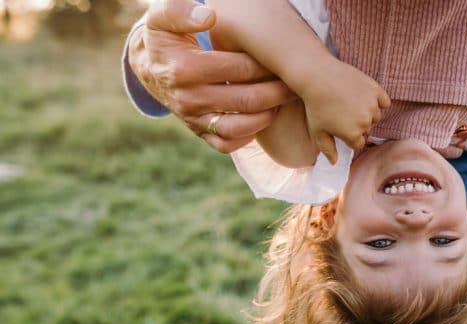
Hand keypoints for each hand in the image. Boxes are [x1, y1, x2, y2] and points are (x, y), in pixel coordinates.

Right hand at [128, 0, 295, 152]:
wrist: (148, 65)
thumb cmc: (165, 35)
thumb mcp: (163, 16)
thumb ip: (181, 10)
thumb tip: (208, 16)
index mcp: (184, 69)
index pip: (239, 68)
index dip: (265, 63)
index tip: (282, 58)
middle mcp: (188, 99)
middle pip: (246, 100)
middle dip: (276, 91)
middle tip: (294, 82)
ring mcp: (193, 119)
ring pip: (239, 127)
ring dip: (268, 116)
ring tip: (283, 101)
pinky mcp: (197, 132)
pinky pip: (226, 144)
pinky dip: (247, 136)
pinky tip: (261, 117)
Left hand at [299, 59, 390, 163]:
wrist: (317, 75)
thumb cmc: (315, 105)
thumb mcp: (317, 131)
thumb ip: (327, 149)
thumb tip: (334, 163)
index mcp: (352, 135)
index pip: (358, 143)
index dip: (349, 136)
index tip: (341, 127)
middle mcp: (365, 122)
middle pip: (367, 129)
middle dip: (358, 125)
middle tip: (343, 112)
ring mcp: (372, 105)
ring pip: (376, 116)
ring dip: (367, 113)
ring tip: (351, 103)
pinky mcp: (376, 89)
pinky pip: (384, 101)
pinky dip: (379, 101)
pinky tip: (366, 97)